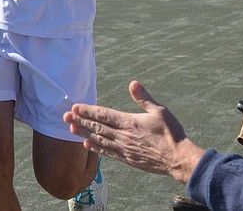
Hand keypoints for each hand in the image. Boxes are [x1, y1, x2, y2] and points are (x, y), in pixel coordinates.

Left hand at [64, 81, 204, 183]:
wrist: (177, 158)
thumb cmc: (171, 133)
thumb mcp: (160, 110)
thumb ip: (144, 98)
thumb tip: (133, 83)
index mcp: (130, 122)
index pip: (103, 115)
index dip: (88, 110)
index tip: (75, 107)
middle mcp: (123, 136)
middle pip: (97, 127)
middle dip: (80, 120)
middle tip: (65, 116)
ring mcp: (124, 149)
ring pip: (99, 140)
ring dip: (84, 133)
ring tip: (71, 128)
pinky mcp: (127, 159)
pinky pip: (107, 153)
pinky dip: (95, 148)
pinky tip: (87, 145)